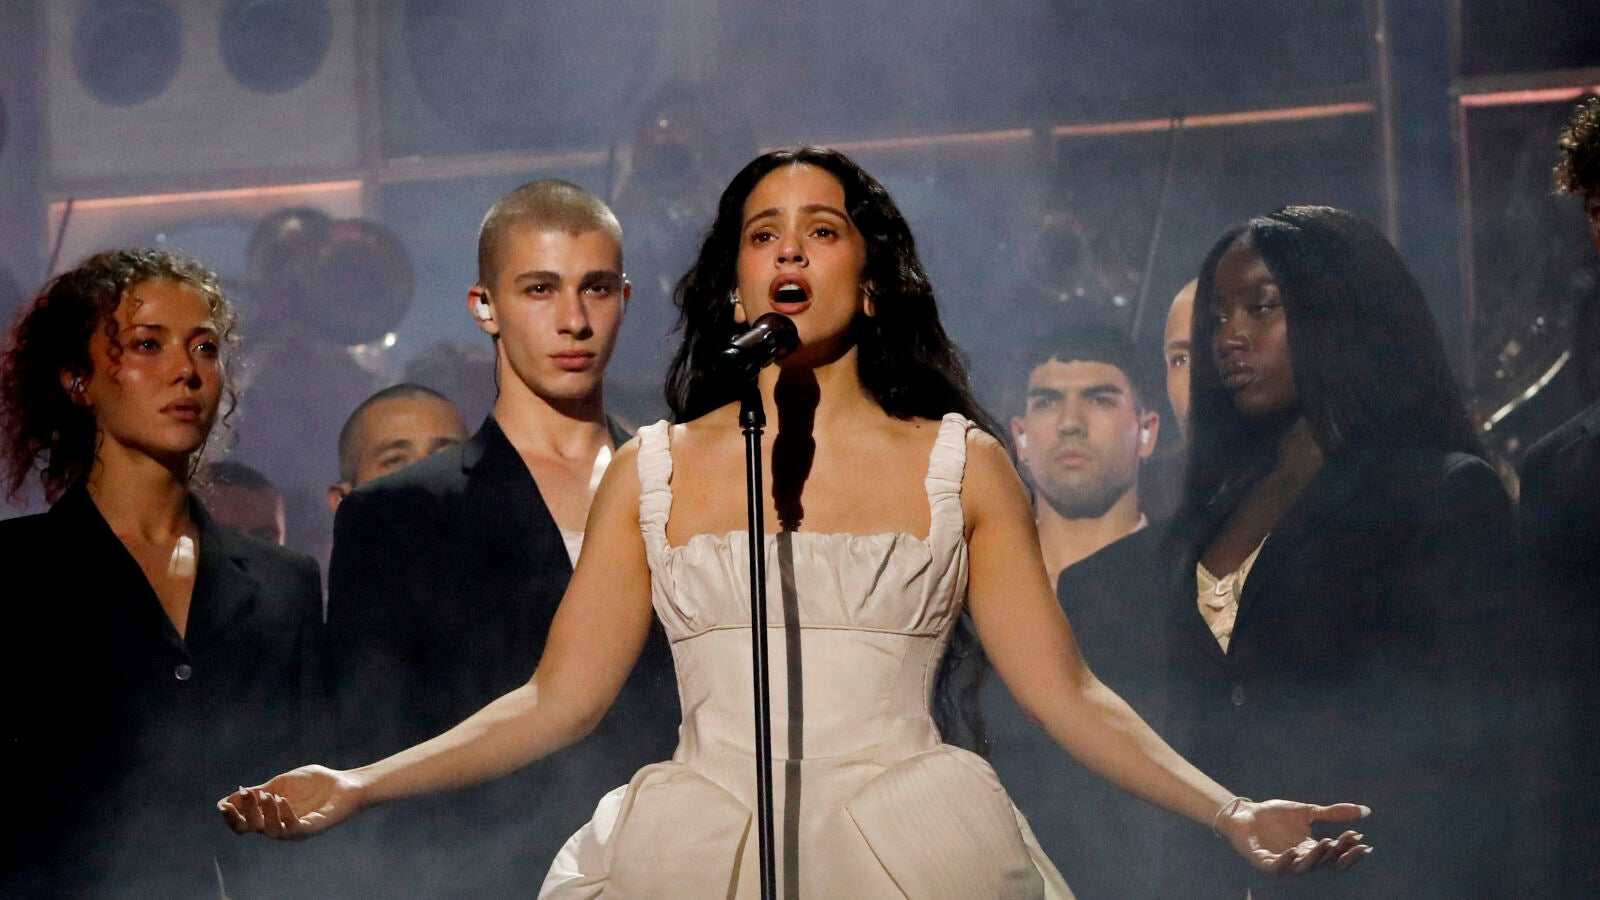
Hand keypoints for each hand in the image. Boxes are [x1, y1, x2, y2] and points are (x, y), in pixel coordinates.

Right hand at [217, 765, 363, 838]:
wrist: (345, 783)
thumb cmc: (314, 784)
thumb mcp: (280, 784)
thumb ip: (258, 791)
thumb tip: (228, 798)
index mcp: (269, 817)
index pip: (243, 825)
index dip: (231, 816)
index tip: (223, 803)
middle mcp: (279, 826)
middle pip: (251, 829)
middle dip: (244, 813)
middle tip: (246, 795)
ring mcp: (295, 828)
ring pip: (270, 831)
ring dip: (265, 813)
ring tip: (267, 794)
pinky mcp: (312, 827)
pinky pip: (293, 827)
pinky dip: (284, 814)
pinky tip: (282, 799)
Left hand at [1217, 799, 1372, 873]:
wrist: (1245, 813)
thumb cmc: (1275, 816)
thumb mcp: (1308, 812)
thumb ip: (1333, 814)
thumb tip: (1366, 811)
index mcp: (1311, 850)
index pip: (1335, 856)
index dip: (1349, 851)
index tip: (1363, 841)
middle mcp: (1300, 859)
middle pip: (1324, 863)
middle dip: (1338, 853)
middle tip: (1349, 840)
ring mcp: (1282, 862)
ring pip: (1304, 867)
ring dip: (1316, 856)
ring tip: (1327, 842)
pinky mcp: (1263, 861)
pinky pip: (1277, 866)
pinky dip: (1286, 860)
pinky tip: (1294, 851)